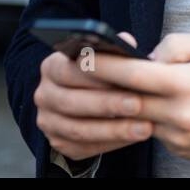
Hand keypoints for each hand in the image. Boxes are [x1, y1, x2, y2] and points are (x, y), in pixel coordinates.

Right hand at [34, 31, 154, 162]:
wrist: (91, 100)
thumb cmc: (103, 74)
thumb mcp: (106, 58)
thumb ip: (115, 50)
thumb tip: (127, 42)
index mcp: (51, 67)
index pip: (68, 69)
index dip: (98, 73)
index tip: (127, 75)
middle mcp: (44, 95)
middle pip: (72, 102)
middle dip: (108, 104)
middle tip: (139, 104)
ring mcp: (48, 122)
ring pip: (79, 130)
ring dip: (114, 130)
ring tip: (144, 127)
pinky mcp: (58, 143)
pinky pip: (84, 148)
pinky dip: (111, 143)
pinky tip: (133, 137)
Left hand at [87, 33, 189, 162]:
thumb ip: (175, 45)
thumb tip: (145, 56)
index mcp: (187, 84)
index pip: (134, 74)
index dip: (104, 65)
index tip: (83, 56)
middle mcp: (180, 114)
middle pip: (127, 101)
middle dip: (105, 87)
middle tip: (86, 74)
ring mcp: (179, 137)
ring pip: (138, 118)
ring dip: (128, 105)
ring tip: (126, 89)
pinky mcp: (180, 151)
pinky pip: (155, 132)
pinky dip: (151, 119)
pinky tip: (160, 108)